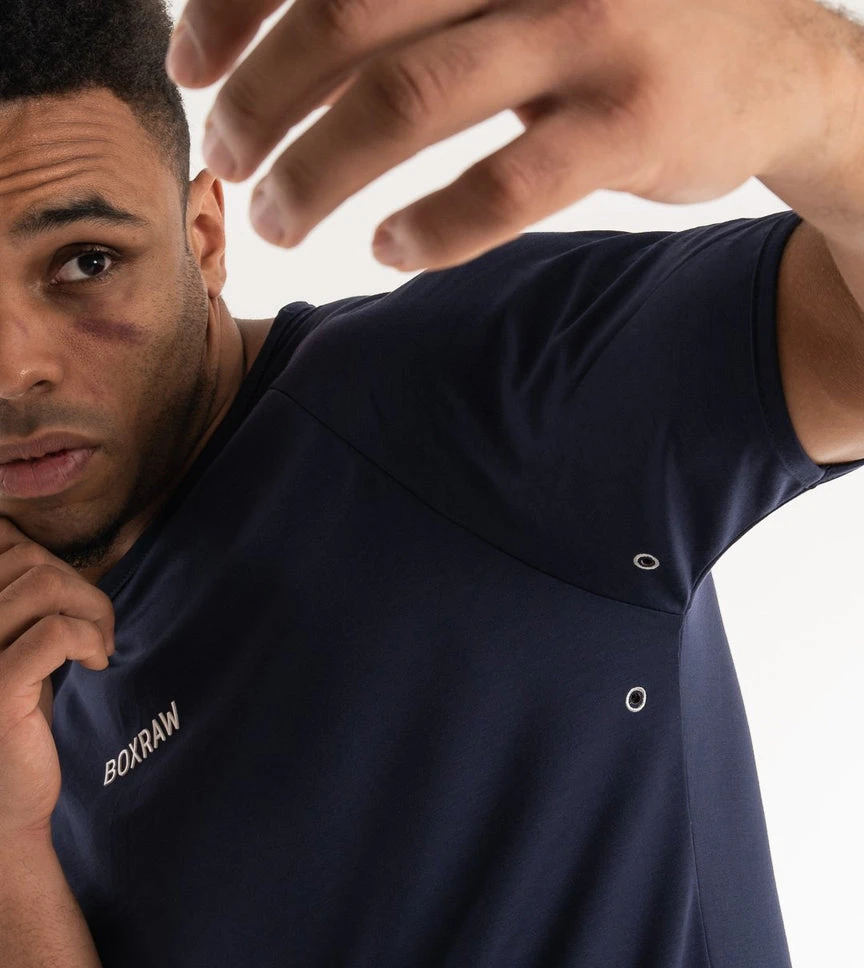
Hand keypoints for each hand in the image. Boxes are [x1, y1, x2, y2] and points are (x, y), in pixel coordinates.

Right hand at [0, 519, 115, 842]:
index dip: (46, 558)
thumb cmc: (13, 716)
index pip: (3, 540)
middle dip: (80, 585)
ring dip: (92, 608)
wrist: (4, 804)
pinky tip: (96, 663)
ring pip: (44, 586)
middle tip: (96, 628)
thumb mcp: (13, 643)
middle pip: (28, 559)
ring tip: (98, 645)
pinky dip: (88, 638)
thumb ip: (17, 597)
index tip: (67, 603)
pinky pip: (53, 632)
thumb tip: (27, 539)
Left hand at [166, 0, 834, 271]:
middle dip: (260, 102)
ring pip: (408, 101)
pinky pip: (502, 185)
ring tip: (276, 220)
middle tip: (226, 163)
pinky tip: (388, 251)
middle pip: (346, 18)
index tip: (190, 72)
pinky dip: (429, 227)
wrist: (766, 63)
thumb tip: (264, 39)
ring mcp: (588, 27)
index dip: (233, 7)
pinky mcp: (630, 122)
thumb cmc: (599, 25)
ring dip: (318, 173)